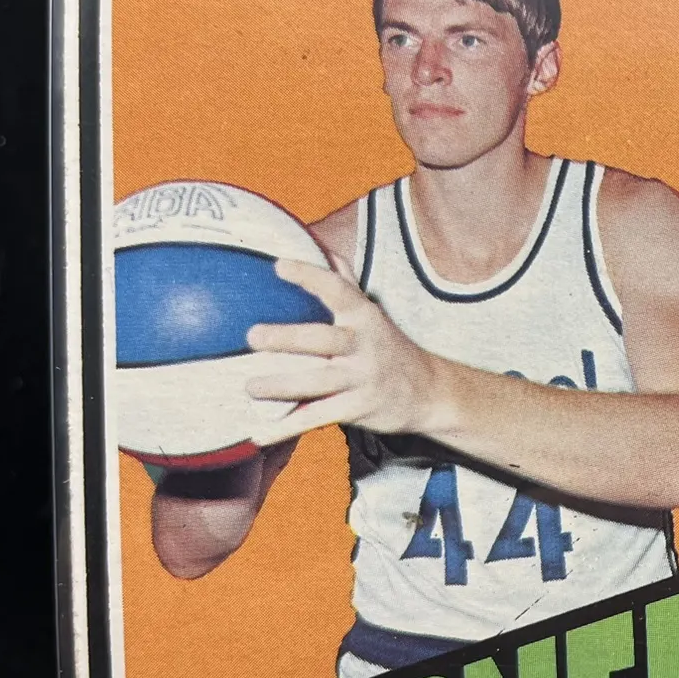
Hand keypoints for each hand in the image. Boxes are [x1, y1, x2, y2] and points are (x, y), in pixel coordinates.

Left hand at [244, 258, 445, 442]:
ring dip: (282, 385)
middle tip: (252, 336)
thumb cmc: (388, 347)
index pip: (338, 291)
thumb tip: (317, 244)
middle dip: (288, 338)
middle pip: (324, 340)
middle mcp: (364, 347)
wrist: (429, 392)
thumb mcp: (372, 313)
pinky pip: (317, 417)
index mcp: (364, 317)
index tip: (279, 266)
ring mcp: (361, 380)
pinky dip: (287, 427)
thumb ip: (344, 281)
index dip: (310, 277)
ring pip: (319, 383)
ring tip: (249, 386)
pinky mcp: (357, 410)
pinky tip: (258, 433)